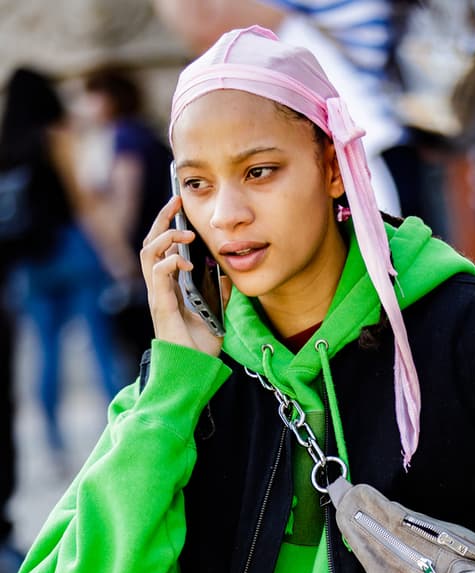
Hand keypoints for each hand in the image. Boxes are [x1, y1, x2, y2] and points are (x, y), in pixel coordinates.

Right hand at [140, 195, 230, 355]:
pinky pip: (158, 275)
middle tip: (175, 201)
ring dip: (164, 237)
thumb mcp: (216, 313)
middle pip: (151, 243)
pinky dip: (169, 262)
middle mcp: (160, 287)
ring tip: (183, 231)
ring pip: (148, 254)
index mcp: (171, 286)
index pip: (162, 247)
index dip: (168, 225)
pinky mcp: (161, 306)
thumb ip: (219, 292)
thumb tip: (227, 273)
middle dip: (161, 219)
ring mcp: (158, 295)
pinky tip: (184, 261)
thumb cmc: (200, 346)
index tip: (180, 206)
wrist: (195, 370)